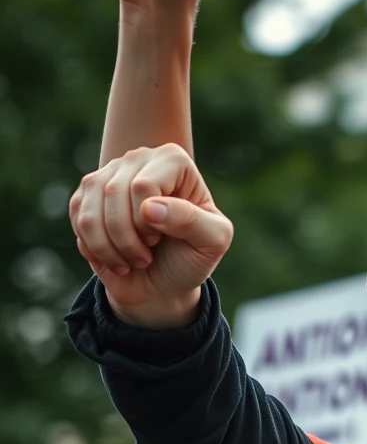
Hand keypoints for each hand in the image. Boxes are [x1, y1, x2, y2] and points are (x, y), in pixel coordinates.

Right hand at [69, 143, 232, 327]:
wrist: (165, 284)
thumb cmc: (192, 257)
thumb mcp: (212, 242)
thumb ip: (192, 220)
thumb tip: (149, 207)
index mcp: (173, 160)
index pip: (143, 185)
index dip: (148, 221)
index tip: (162, 238)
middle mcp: (138, 159)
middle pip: (114, 194)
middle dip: (129, 238)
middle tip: (147, 256)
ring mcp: (108, 176)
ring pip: (91, 210)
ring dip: (111, 247)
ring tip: (133, 260)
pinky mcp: (86, 199)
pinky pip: (78, 221)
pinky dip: (96, 250)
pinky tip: (115, 259)